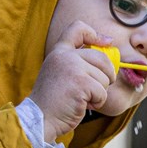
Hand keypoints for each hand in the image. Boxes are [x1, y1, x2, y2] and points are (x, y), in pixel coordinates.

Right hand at [28, 21, 115, 141]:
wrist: (39, 119)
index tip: (107, 42)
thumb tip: (107, 50)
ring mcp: (72, 68)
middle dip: (107, 75)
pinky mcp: (81, 83)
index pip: (77, 28)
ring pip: (104, 78)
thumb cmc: (53, 101)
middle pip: (102, 58)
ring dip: (98, 93)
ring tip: (81, 99)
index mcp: (59, 52)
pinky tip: (82, 105)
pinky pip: (102, 92)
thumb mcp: (60, 73)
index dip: (96, 34)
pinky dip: (97, 102)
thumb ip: (76, 63)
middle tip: (97, 89)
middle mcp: (65, 56)